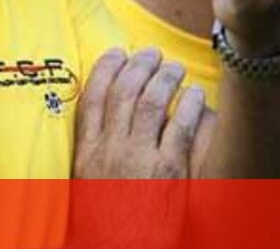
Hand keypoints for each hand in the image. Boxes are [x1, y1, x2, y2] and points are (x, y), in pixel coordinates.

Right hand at [70, 48, 208, 248]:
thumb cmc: (104, 226)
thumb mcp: (84, 186)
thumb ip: (92, 154)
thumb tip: (101, 124)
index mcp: (86, 153)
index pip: (92, 97)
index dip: (105, 69)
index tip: (117, 53)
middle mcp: (110, 149)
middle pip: (124, 92)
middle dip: (139, 66)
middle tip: (151, 53)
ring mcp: (139, 158)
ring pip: (152, 102)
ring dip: (165, 78)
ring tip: (175, 67)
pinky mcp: (168, 170)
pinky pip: (180, 127)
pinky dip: (189, 105)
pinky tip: (195, 95)